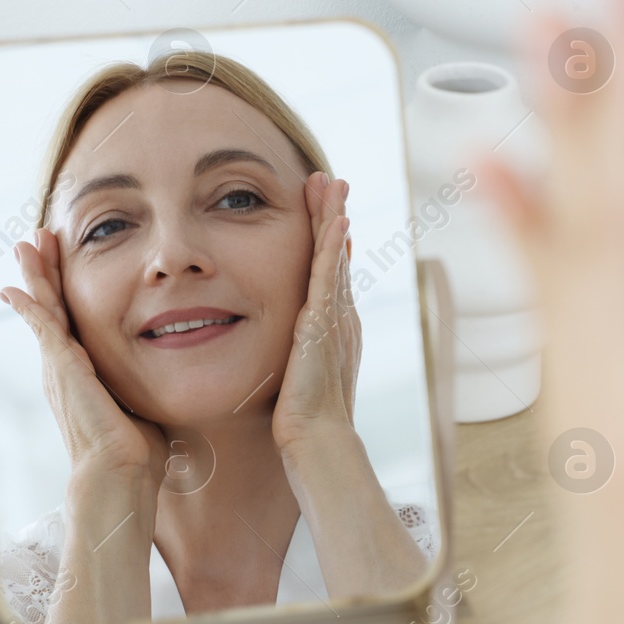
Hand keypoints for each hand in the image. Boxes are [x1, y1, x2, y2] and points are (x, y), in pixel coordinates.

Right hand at [0, 227, 164, 488]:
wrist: (119, 472)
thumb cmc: (135, 447)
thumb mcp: (139, 398)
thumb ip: (140, 380)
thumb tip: (166, 373)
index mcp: (83, 369)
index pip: (72, 316)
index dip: (66, 286)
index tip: (63, 256)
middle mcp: (65, 364)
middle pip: (51, 304)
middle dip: (45, 269)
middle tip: (36, 237)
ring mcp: (60, 366)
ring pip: (44, 308)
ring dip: (36, 274)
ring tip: (26, 244)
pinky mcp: (63, 368)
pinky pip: (42, 328)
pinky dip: (29, 306)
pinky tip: (14, 287)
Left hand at [271, 171, 360, 447]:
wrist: (316, 441)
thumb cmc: (300, 422)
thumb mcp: (294, 379)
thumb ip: (291, 358)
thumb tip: (284, 352)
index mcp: (331, 328)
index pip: (327, 274)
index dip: (326, 241)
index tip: (322, 212)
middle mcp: (339, 318)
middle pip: (335, 256)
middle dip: (332, 217)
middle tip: (331, 181)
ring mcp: (336, 319)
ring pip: (334, 257)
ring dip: (333, 218)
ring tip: (332, 184)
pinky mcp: (326, 324)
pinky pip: (329, 277)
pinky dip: (332, 246)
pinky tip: (336, 220)